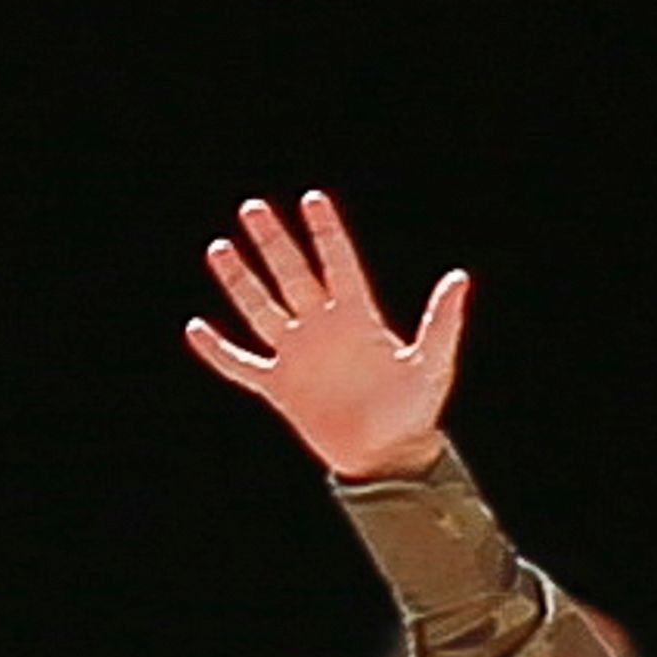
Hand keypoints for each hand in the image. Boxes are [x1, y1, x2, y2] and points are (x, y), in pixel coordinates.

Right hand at [186, 191, 471, 486]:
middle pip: (292, 275)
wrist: (390, 456)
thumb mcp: (433, 364)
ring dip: (240, 281)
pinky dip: (219, 351)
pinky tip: (196, 329)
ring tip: (220, 248)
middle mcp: (323, 329)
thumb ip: (442, 321)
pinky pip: (242, 365)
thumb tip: (460, 277)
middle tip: (253, 207)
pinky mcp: (280, 387)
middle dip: (272, 242)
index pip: (338, 263)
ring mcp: (298, 356)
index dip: (325, 233)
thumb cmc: (415, 409)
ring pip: (261, 309)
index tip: (312, 199)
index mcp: (357, 318)